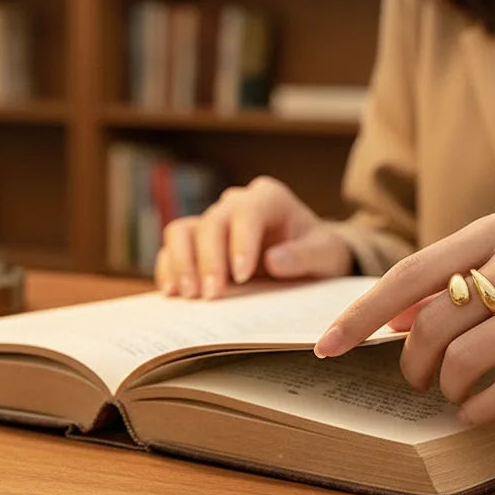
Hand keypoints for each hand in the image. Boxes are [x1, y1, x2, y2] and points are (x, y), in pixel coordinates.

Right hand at [154, 176, 351, 299]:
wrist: (309, 256)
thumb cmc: (318, 251)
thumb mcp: (325, 254)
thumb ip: (304, 256)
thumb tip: (273, 260)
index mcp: (269, 198)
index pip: (247, 213)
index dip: (240, 243)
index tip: (242, 276)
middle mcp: (236, 204)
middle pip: (211, 224)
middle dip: (209, 261)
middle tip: (213, 296)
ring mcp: (214, 221)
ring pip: (182, 231)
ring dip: (182, 263)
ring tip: (189, 296)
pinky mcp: (198, 242)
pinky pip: (173, 249)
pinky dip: (170, 269)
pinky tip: (174, 293)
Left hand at [313, 206, 494, 424]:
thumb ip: (465, 277)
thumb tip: (394, 318)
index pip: (414, 272)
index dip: (361, 314)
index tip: (325, 347)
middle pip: (434, 323)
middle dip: (412, 364)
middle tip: (419, 382)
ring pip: (467, 359)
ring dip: (449, 389)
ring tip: (457, 394)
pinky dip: (483, 409)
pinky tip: (481, 412)